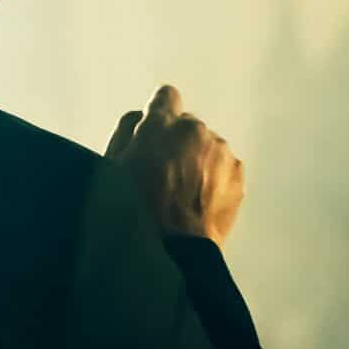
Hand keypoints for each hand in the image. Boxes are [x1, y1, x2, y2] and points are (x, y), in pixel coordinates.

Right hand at [106, 85, 245, 244]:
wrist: (172, 252)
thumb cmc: (133, 212)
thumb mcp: (110, 169)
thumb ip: (126, 133)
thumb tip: (140, 118)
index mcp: (160, 124)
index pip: (166, 97)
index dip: (158, 115)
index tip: (154, 131)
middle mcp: (195, 130)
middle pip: (188, 126)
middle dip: (178, 143)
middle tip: (163, 176)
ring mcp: (220, 151)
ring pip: (208, 146)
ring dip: (198, 161)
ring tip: (182, 195)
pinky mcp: (238, 175)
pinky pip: (224, 166)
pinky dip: (215, 178)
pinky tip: (198, 202)